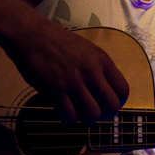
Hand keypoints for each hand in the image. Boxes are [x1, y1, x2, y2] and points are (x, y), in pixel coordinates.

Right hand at [5, 21, 129, 123]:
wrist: (31, 35)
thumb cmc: (57, 42)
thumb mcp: (87, 49)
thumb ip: (98, 68)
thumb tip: (106, 91)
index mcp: (101, 60)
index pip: (122, 90)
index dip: (118, 102)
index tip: (109, 106)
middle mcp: (91, 71)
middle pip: (112, 106)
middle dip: (105, 115)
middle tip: (95, 114)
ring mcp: (74, 81)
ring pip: (92, 114)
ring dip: (87, 119)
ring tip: (79, 115)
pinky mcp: (56, 90)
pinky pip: (70, 116)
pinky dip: (68, 119)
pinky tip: (64, 113)